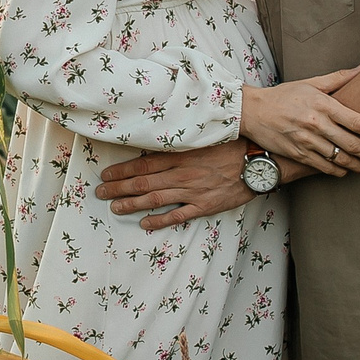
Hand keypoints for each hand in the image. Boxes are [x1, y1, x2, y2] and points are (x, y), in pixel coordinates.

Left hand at [96, 139, 252, 230]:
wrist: (259, 160)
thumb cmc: (234, 144)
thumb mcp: (204, 136)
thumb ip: (183, 139)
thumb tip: (161, 135)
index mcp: (181, 154)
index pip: (144, 163)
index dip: (122, 170)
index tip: (107, 174)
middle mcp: (183, 173)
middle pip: (144, 182)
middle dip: (119, 188)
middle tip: (101, 192)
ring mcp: (193, 191)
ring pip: (155, 199)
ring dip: (132, 204)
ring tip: (115, 207)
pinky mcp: (205, 205)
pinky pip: (178, 215)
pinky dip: (160, 220)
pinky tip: (144, 223)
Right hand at [239, 67, 359, 177]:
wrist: (251, 111)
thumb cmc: (283, 95)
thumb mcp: (311, 83)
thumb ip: (339, 78)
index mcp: (323, 105)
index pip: (358, 122)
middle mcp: (316, 124)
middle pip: (353, 144)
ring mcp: (306, 141)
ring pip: (340, 159)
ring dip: (359, 165)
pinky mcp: (298, 154)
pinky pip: (324, 167)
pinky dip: (339, 171)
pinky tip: (347, 169)